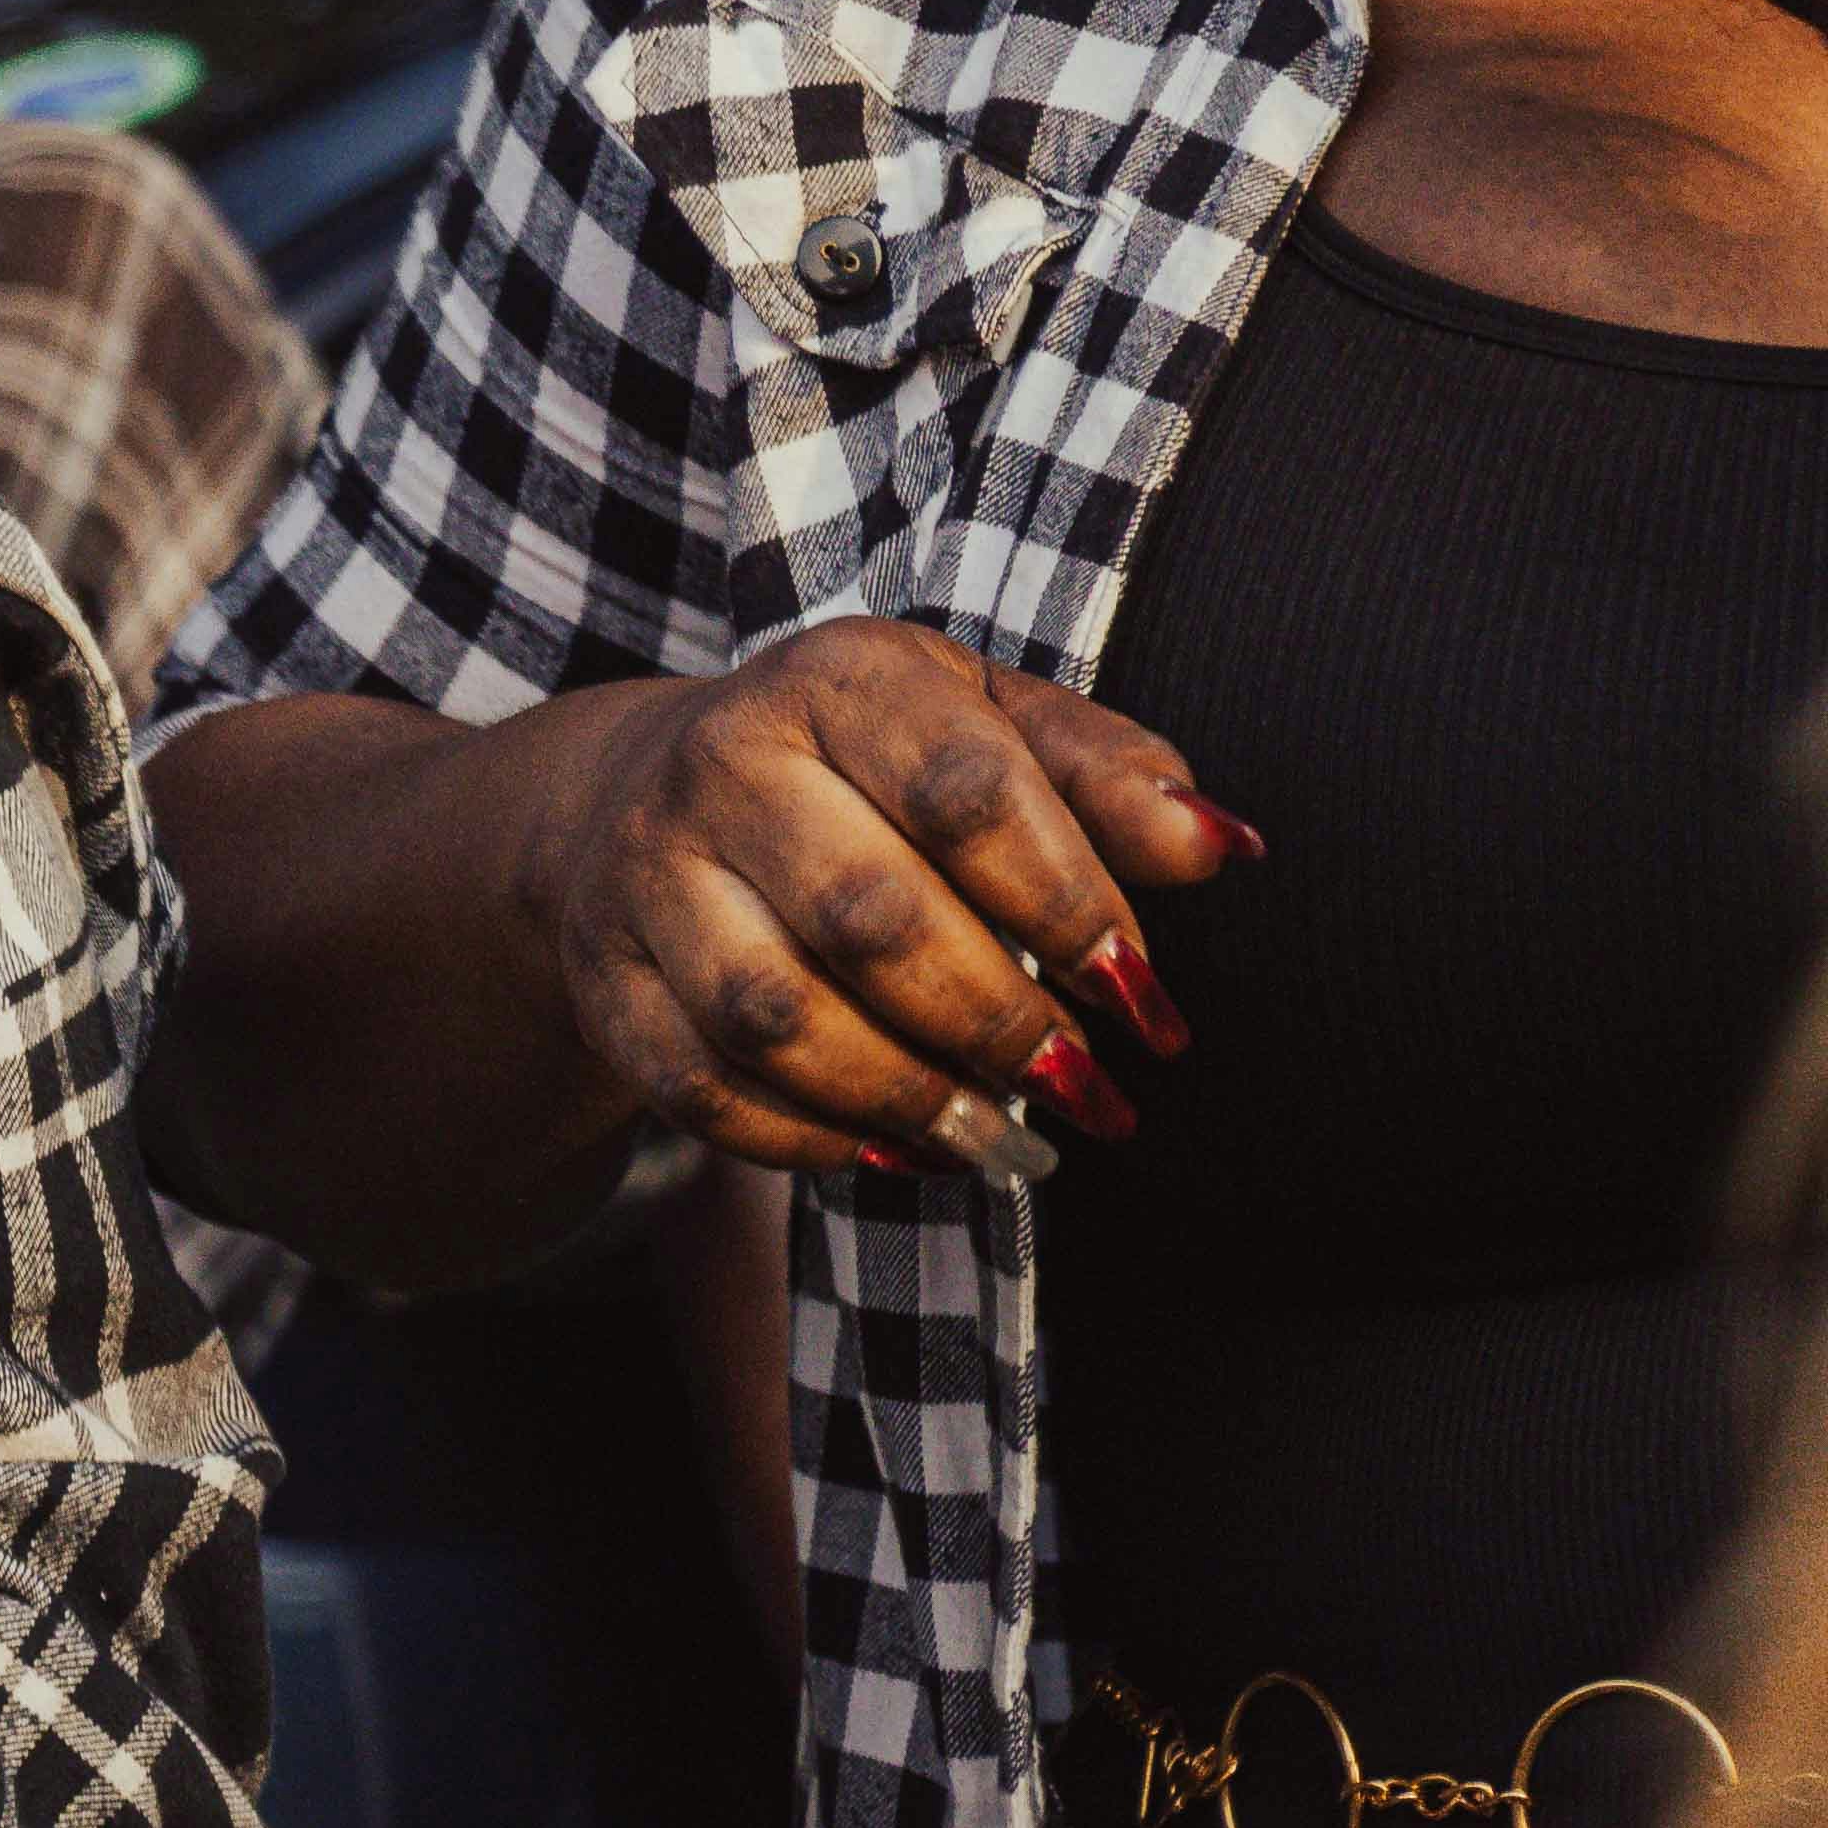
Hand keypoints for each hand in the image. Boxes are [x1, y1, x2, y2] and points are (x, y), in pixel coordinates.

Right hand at [511, 616, 1257, 1183]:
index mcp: (839, 678)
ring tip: (999, 1140)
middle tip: (1081, 1088)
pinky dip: (808, 1141)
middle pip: (871, 918)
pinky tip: (893, 1149)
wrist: (642, 788)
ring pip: (776, 1017)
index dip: (1073, 908)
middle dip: (999, 1025)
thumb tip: (1223, 845)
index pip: (971, 794)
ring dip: (907, 1098)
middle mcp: (724, 761)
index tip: (1143, 998)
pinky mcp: (604, 977)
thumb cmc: (862, 762)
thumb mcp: (985, 724)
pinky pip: (700, 1087)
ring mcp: (647, 871)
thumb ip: (1106, 776)